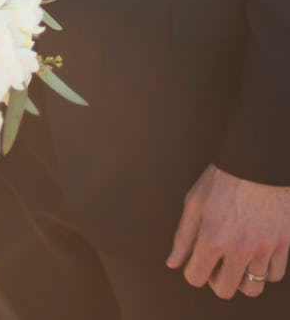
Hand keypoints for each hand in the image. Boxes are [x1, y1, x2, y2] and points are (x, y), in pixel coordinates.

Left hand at [167, 164, 289, 298]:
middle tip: (217, 262)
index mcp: (213, 237)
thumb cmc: (224, 178)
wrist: (258, 161)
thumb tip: (174, 262)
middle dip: (216, 279)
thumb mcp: (195, 201)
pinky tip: (256, 252)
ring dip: (241, 278)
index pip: (196, 277)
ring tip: (237, 259)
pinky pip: (273, 275)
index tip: (197, 261)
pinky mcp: (284, 244)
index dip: (193, 270)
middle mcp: (239, 248)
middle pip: (225, 290)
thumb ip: (183, 236)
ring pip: (252, 288)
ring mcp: (264, 248)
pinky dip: (264, 269)